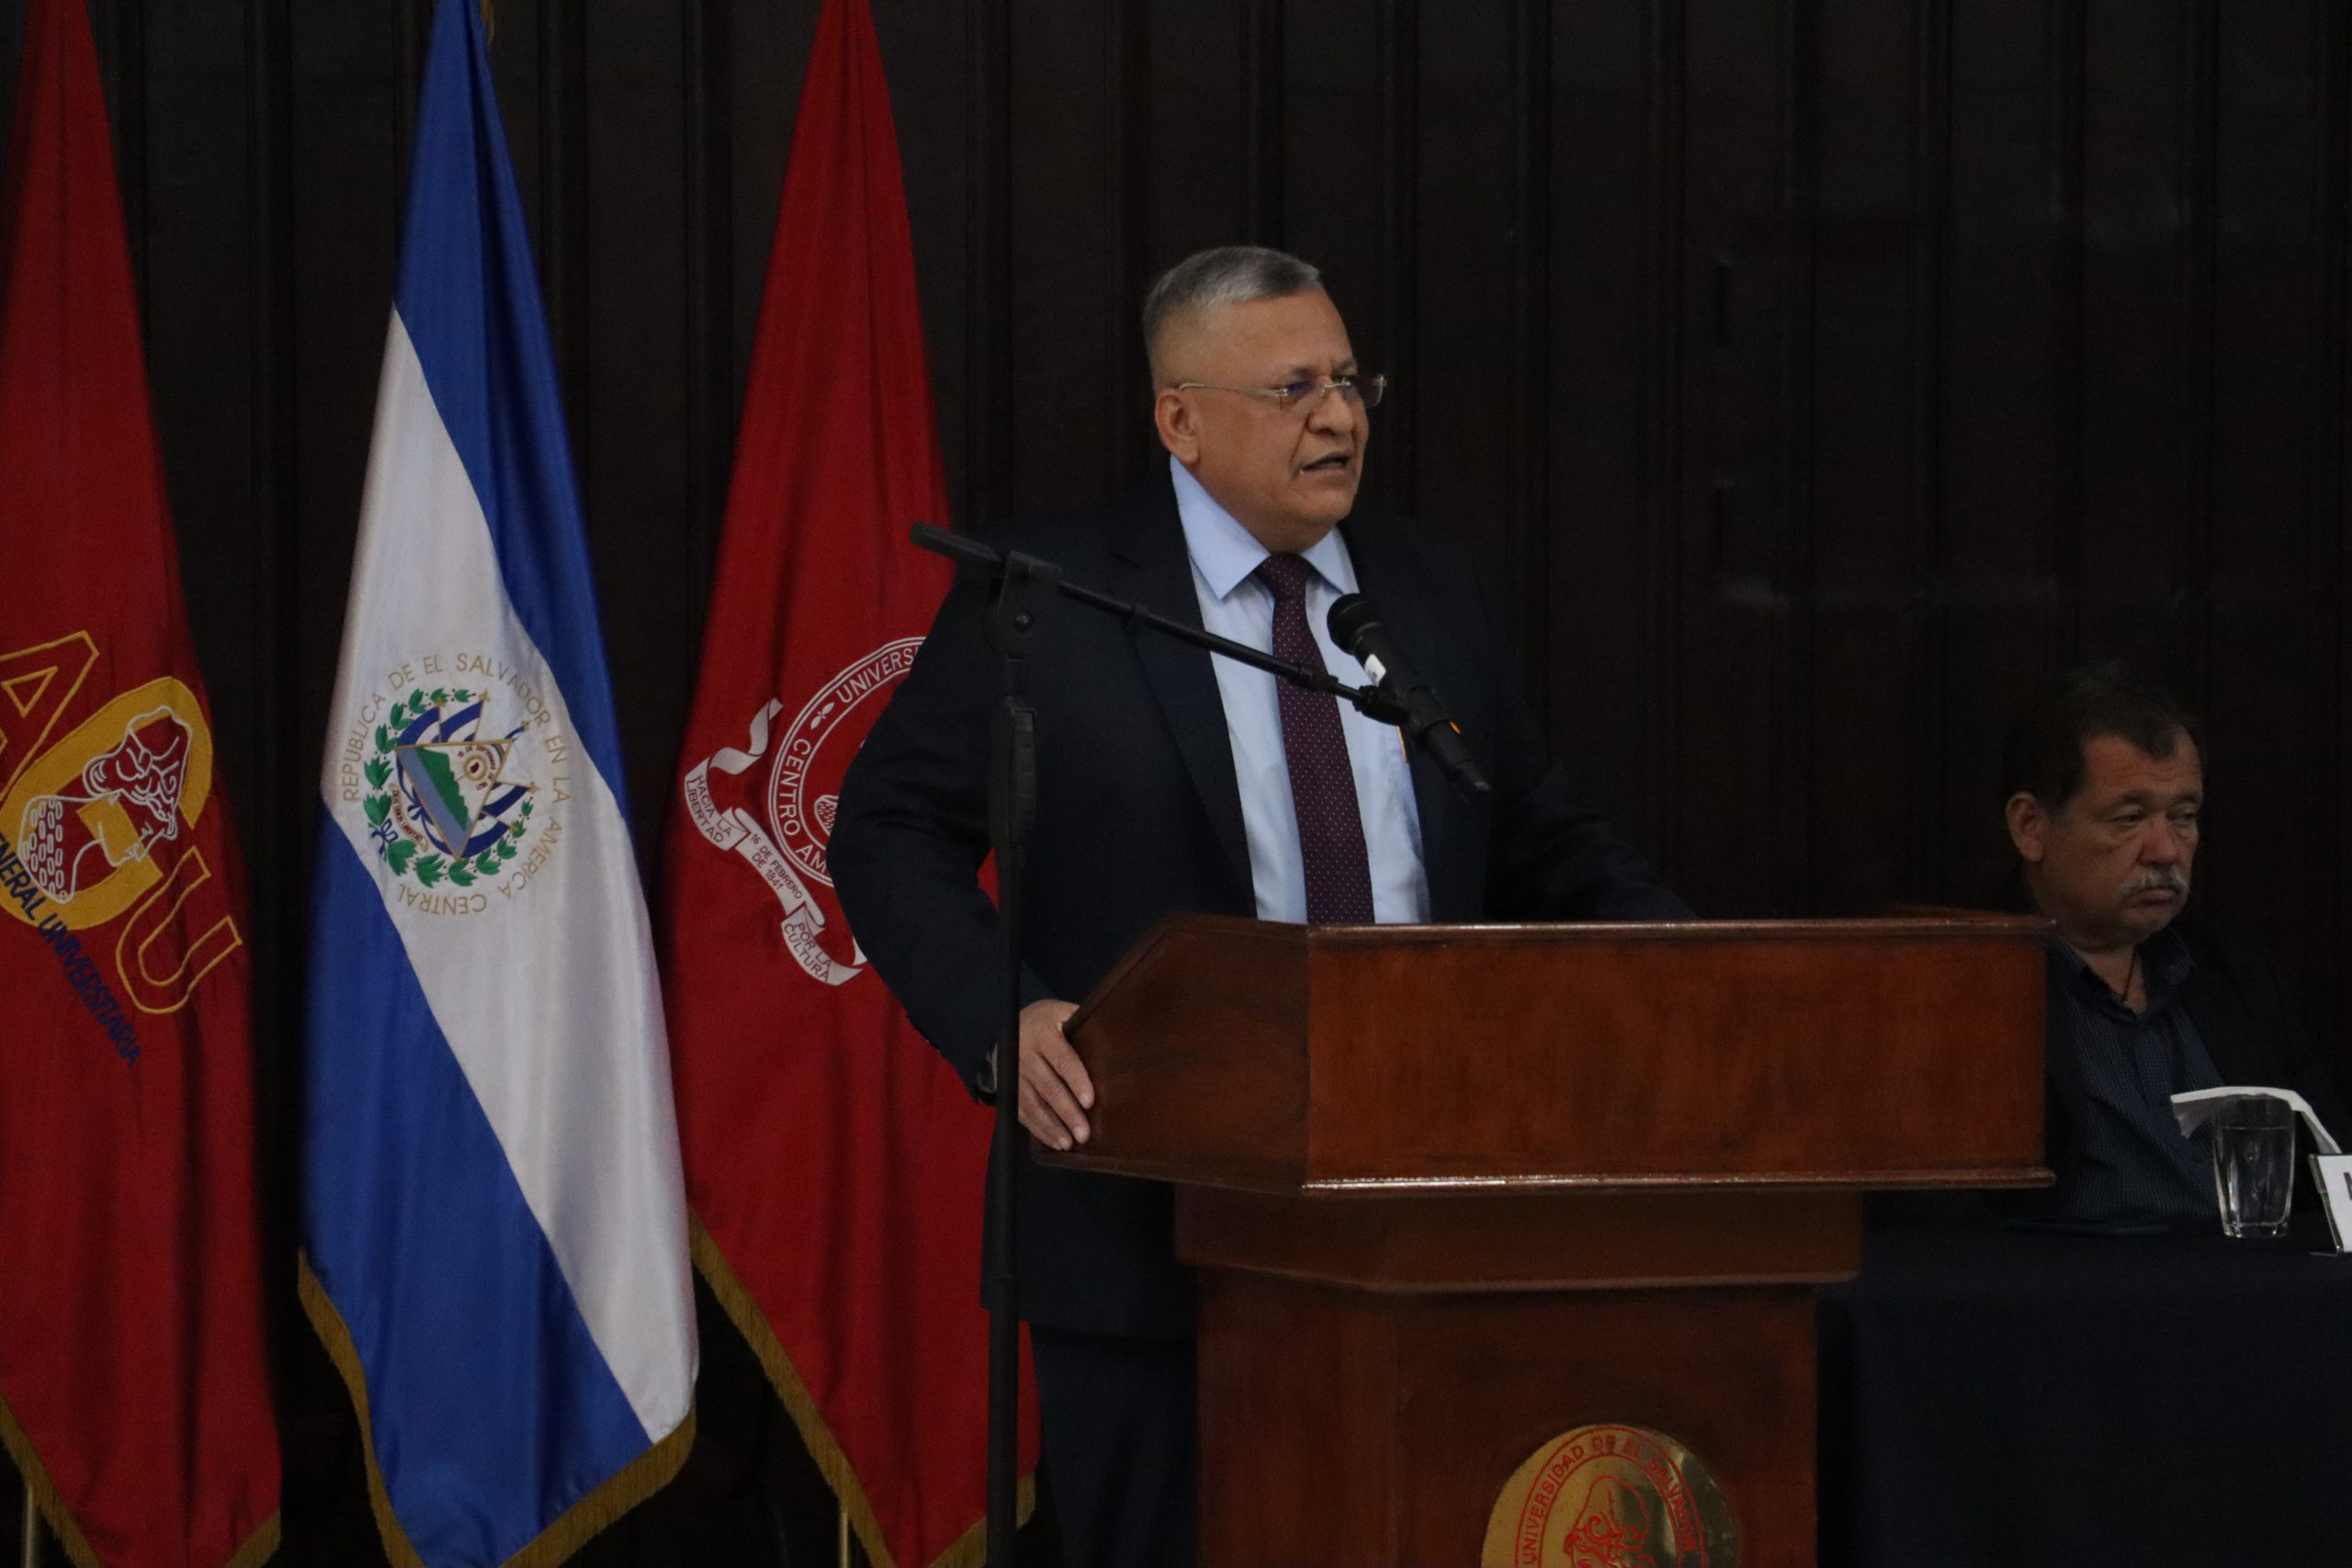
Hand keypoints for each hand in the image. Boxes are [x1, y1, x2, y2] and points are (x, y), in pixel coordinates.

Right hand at [1016, 998, 1092, 1150]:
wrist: (1011, 1025)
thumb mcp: (1065, 1014)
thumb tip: (1121, 1044)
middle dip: (1067, 1112)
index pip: (1062, 1059)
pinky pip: (1022, 1112)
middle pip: (1048, 1087)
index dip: (1077, 1081)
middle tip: (1084, 1134)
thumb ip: (1086, 1029)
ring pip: (1033, 1104)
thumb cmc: (1049, 1021)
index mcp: (1043, 1032)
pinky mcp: (1007, 1087)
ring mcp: (1013, 1072)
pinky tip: (1054, 1141)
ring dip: (1052, 1126)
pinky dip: (1038, 1128)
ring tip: (1069, 1143)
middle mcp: (1024, 1052)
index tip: (1090, 1101)